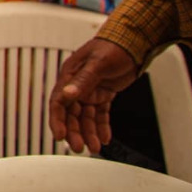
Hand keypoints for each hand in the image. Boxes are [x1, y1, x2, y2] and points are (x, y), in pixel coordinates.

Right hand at [48, 38, 140, 153]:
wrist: (134, 43)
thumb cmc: (113, 47)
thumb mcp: (98, 63)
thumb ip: (83, 80)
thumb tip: (68, 94)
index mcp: (70, 76)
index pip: (58, 102)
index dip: (57, 120)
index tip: (60, 136)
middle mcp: (77, 85)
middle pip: (71, 113)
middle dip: (75, 131)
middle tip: (79, 148)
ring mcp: (90, 91)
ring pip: (85, 117)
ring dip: (89, 132)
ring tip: (95, 147)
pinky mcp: (103, 95)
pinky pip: (99, 114)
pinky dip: (101, 126)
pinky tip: (105, 138)